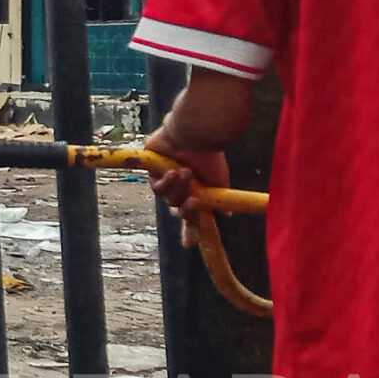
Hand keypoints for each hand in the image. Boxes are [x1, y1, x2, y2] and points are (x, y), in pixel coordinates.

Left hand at [140, 126, 227, 249]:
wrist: (196, 133)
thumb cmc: (209, 154)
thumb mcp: (220, 180)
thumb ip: (219, 199)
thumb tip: (226, 215)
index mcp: (196, 191)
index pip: (191, 216)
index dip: (190, 231)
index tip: (189, 244)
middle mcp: (180, 188)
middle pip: (178, 210)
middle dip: (186, 209)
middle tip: (193, 202)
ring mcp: (166, 179)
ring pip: (168, 199)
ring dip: (178, 189)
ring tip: (186, 172)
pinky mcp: (152, 170)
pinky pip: (157, 187)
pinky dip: (166, 182)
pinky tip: (174, 171)